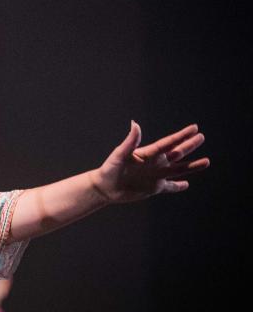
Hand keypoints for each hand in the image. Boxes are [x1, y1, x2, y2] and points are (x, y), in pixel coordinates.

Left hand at [91, 121, 209, 203]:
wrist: (104, 187)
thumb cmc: (110, 168)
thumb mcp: (120, 154)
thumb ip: (130, 141)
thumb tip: (135, 124)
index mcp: (148, 153)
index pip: (169, 143)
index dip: (181, 136)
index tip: (194, 128)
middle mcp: (155, 163)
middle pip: (177, 153)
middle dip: (189, 146)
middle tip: (202, 137)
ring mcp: (156, 175)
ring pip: (178, 170)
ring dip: (192, 166)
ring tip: (206, 162)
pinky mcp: (153, 188)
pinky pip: (170, 187)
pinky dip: (178, 186)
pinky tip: (186, 184)